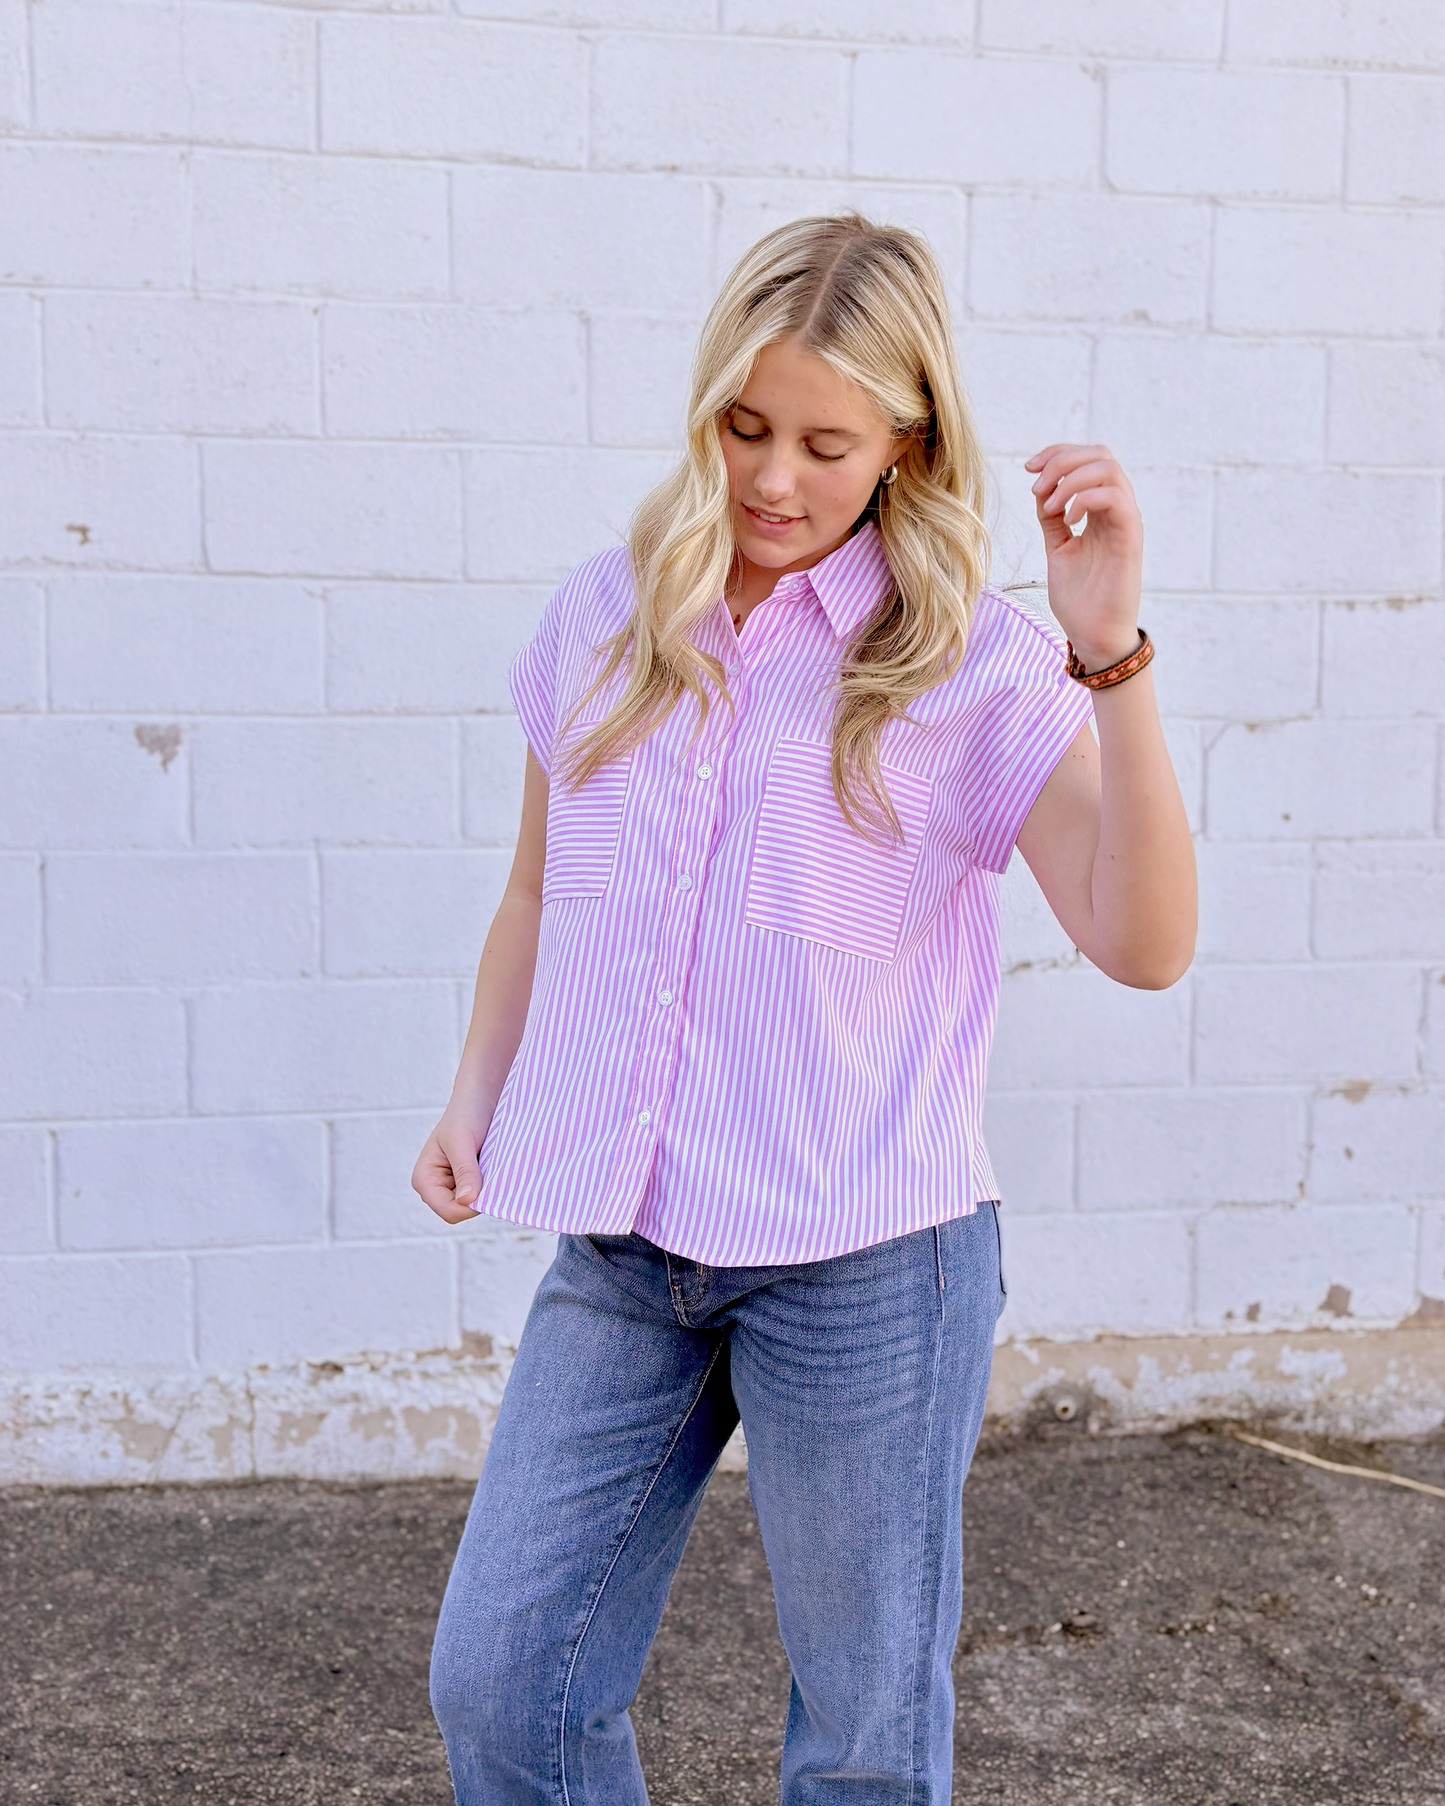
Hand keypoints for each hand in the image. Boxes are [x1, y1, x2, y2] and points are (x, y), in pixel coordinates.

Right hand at [412, 1104, 489, 1223]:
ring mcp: (451, 1186)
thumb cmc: (466, 1113)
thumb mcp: (462, 1142)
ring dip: (486, 1189)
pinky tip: (493, 1166)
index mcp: (424, 1180)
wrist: (480, 1096)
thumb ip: (465, 1172)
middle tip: (489, 1168)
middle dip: (479, 1195)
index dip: (471, 1205)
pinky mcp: (467, 1182)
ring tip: (490, 1164)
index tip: (488, 1182)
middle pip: (462, 1212)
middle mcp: (434, 1187)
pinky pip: (481, 1194)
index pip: (450, 1212)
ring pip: (474, 1205)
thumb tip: (467, 1201)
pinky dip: (491, 1184)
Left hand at [1025, 443, 1143, 670]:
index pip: (1087, 460)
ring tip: (1049, 507)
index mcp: (1100, 510)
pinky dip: (1085, 499)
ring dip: (1070, 479)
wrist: (1094, 635)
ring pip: (1108, 470)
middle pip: (1100, 455)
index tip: (1029, 468)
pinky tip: (1067, 520)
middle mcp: (1116, 511)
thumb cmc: (1080, 599)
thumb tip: (1042, 488)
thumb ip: (1052, 518)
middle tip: (1036, 484)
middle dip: (1062, 460)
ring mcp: (1125, 522)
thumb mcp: (1058, 548)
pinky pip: (1116, 498)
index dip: (1057, 454)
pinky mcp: (1130, 539)